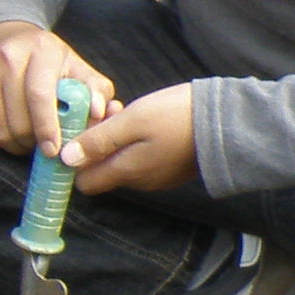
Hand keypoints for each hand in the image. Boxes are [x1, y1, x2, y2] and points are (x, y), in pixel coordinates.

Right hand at [0, 21, 114, 156]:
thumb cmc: (44, 58)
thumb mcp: (74, 66)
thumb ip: (95, 89)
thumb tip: (100, 112)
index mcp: (40, 49)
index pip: (39, 96)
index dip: (47, 128)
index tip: (53, 150)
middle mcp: (5, 56)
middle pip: (18, 120)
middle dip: (33, 141)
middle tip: (41, 143)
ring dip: (15, 144)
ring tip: (25, 138)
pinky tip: (6, 131)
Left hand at [75, 83, 196, 192]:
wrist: (228, 122)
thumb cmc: (176, 117)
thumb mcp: (132, 122)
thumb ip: (98, 141)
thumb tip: (66, 159)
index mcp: (127, 172)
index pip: (85, 183)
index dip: (76, 160)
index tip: (81, 132)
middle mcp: (140, 181)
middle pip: (103, 170)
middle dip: (97, 144)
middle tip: (106, 113)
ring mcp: (158, 176)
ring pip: (122, 162)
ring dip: (116, 140)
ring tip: (124, 111)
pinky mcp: (171, 168)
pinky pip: (142, 159)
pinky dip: (135, 142)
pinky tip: (143, 120)